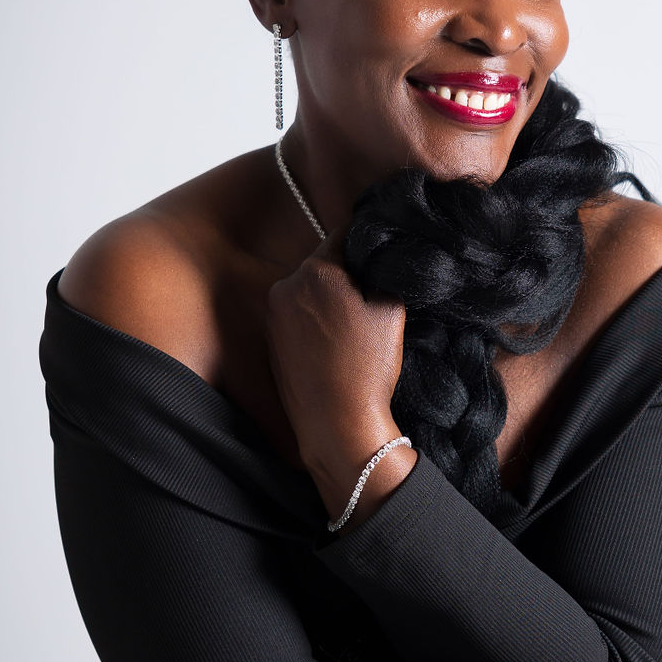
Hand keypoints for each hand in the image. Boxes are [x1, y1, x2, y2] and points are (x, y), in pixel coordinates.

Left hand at [265, 225, 407, 467]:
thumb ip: (382, 273)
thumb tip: (378, 259)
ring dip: (330, 300)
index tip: (379, 252)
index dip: (365, 242)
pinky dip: (315, 324)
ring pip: (309, 292)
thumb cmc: (366, 368)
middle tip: (371, 299)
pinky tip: (336, 347)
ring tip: (355, 329)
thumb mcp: (390, 312)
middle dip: (346, 275)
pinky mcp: (271, 343)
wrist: (336, 426)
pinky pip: (298, 319)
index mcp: (315, 272)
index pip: (342, 235)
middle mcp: (286, 287)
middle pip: (323, 265)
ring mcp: (274, 317)